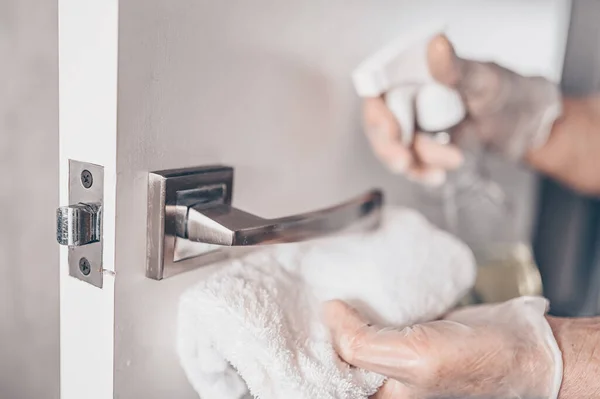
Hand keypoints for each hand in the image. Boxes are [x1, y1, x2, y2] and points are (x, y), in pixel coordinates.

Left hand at [323, 296, 561, 398]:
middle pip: (337, 354)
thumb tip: (330, 314)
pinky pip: (377, 317)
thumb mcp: (413, 359)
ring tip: (324, 290)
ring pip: (355, 333)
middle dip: (321, 330)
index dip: (309, 354)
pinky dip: (365, 302)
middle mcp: (383, 378)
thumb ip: (363, 343)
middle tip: (305, 300)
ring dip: (341, 313)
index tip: (291, 326)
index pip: (328, 379)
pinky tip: (354, 287)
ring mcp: (396, 353)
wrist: (524, 345)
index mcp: (379, 396)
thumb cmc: (478, 364)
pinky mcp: (408, 331)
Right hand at [364, 34, 561, 184]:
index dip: (377, 114)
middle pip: (381, 126)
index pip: (380, 93)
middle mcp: (411, 100)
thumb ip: (457, 69)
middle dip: (389, 147)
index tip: (390, 131)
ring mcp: (418, 127)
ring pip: (396, 150)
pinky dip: (422, 172)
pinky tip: (438, 174)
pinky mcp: (427, 149)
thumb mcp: (485, 80)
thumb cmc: (509, 94)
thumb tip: (438, 48)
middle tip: (404, 161)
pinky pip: (413, 164)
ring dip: (415, 163)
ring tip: (450, 160)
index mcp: (418, 76)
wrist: (530, 126)